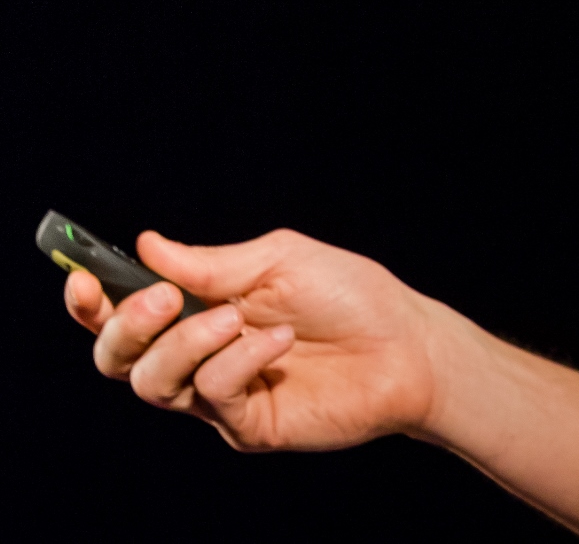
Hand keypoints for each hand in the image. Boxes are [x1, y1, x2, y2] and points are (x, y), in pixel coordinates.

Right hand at [64, 228, 445, 450]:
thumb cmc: (349, 294)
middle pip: (120, 359)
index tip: (82, 282)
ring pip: (154, 382)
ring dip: (186, 343)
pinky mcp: (245, 423)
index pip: (126, 312)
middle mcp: (200, 354)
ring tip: (236, 317)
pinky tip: (279, 339)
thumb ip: (211, 262)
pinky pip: (212, 395)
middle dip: (125, 328)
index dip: (92, 302)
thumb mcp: (280, 259)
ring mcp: (219, 394)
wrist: (405, 343)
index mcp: (201, 306)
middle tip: (162, 300)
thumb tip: (145, 245)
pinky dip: (239, 360)